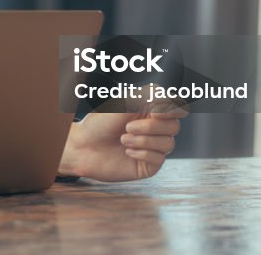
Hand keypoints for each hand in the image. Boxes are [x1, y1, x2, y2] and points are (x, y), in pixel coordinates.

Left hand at [58, 103, 186, 181]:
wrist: (83, 146)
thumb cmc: (101, 123)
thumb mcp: (125, 102)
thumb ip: (151, 96)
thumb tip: (173, 99)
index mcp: (151, 110)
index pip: (177, 109)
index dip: (172, 110)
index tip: (155, 112)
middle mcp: (155, 129)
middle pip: (174, 127)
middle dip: (150, 127)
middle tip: (127, 127)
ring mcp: (153, 147)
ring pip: (168, 144)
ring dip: (143, 141)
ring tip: (123, 140)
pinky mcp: (149, 165)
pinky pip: (159, 159)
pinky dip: (142, 153)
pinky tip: (127, 151)